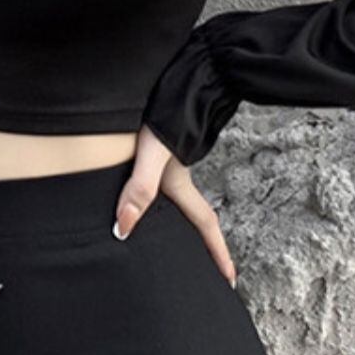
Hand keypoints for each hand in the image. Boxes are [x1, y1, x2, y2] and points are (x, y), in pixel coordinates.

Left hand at [115, 124, 237, 287]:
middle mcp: (176, 176)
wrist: (176, 74)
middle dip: (201, 245)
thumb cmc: (161, 112)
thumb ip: (140, 188)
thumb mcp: (150, 153)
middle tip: (204, 269)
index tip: (230, 280)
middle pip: (192, 218)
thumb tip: (124, 229)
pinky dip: (154, 199)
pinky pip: (156, 184)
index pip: (205, 225)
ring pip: (174, 201)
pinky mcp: (152, 148)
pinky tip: (140, 199)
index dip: (217, 254)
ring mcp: (166, 162)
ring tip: (171, 242)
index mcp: (180, 183)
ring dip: (177, 222)